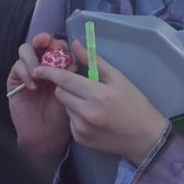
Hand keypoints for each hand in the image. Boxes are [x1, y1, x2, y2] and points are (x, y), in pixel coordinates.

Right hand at [8, 33, 72, 162]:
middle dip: (42, 39)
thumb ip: (70, 78)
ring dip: (32, 57)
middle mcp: (41, 63)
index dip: (59, 43)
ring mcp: (27, 70)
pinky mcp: (15, 79)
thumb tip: (73, 64)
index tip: (63, 48)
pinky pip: (17, 67)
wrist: (46, 133)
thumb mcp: (70, 93)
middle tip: (45, 42)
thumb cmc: (61, 113)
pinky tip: (33, 86)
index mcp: (57, 64)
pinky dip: (25, 72)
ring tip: (39, 73)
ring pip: (25, 50)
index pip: (57, 46)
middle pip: (39, 42)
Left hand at [33, 39, 168, 165]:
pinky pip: (70, 120)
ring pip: (65, 106)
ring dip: (71, 99)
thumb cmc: (134, 102)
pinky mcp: (80, 139)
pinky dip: (76, 114)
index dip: (50, 71)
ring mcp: (82, 129)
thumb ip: (94, 60)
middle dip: (64, 85)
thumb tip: (75, 43)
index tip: (39, 67)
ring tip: (89, 100)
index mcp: (98, 94)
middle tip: (78, 83)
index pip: (65, 79)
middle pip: (60, 93)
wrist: (144, 137)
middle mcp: (87, 113)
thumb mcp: (118, 77)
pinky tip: (91, 115)